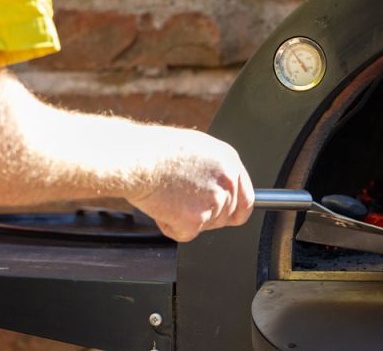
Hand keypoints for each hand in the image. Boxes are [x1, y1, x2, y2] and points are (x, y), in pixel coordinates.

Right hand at [126, 128, 254, 241]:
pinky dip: (171, 227)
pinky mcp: (196, 218)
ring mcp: (214, 200)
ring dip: (186, 220)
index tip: (228, 217)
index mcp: (230, 161)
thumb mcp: (198, 149)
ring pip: (206, 226)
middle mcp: (227, 181)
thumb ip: (215, 169)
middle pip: (226, 216)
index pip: (247, 198)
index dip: (235, 211)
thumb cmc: (155, 150)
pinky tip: (162, 208)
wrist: (135, 159)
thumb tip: (218, 185)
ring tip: (168, 198)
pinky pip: (186, 234)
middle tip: (181, 201)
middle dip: (205, 216)